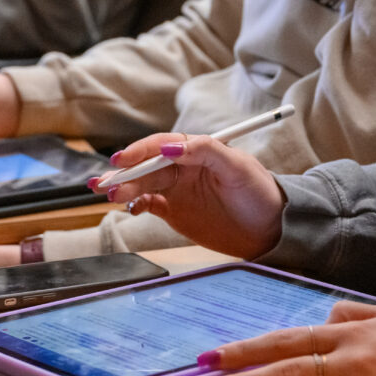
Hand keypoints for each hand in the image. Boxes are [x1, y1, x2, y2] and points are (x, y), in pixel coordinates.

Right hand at [93, 133, 285, 259]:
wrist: (271, 230)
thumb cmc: (260, 193)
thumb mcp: (238, 167)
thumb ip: (206, 151)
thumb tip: (170, 145)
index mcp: (197, 150)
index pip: (162, 145)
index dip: (140, 151)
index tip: (124, 160)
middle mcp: (183, 167)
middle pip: (147, 166)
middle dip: (124, 172)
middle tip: (104, 182)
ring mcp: (178, 189)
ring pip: (144, 184)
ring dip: (125, 188)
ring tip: (109, 196)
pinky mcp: (175, 211)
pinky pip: (148, 203)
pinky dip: (135, 204)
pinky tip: (129, 208)